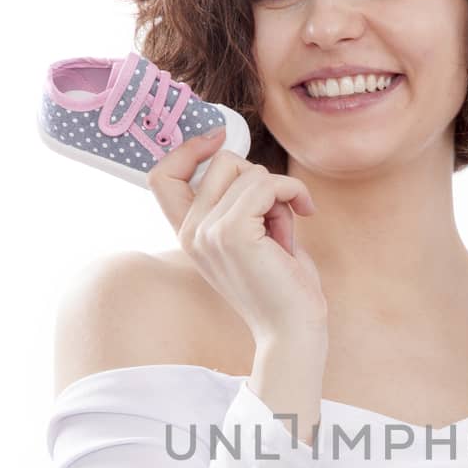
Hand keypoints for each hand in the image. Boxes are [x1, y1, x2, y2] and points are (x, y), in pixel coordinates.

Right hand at [147, 126, 327, 341]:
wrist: (293, 329)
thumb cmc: (283, 285)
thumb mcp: (252, 236)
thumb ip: (238, 203)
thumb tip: (245, 162)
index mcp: (190, 234)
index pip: (162, 175)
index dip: (188, 149)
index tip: (219, 138)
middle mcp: (191, 232)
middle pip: (222, 162)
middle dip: (260, 178)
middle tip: (278, 214)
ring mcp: (208, 232)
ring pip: (249, 171)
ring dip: (280, 192)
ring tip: (286, 229)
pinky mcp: (232, 233)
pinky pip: (267, 184)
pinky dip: (293, 191)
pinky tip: (305, 213)